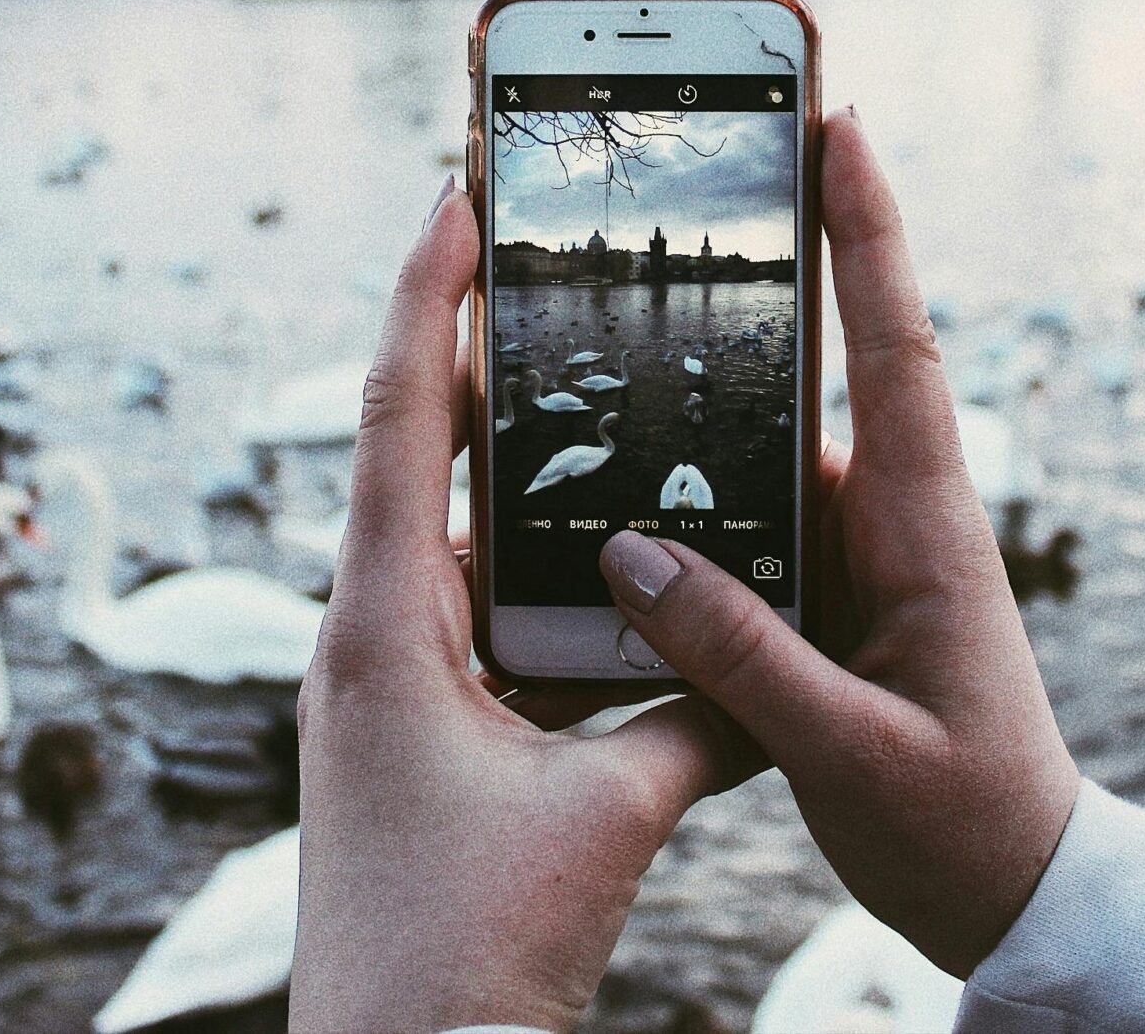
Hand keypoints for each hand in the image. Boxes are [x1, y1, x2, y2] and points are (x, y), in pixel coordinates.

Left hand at [293, 177, 739, 1033]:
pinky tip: (613, 571)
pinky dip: (542, 582)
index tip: (459, 193)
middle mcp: (368, 643)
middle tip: (537, 261)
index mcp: (382, 630)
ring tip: (593, 390)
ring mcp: (386, 693)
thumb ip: (695, 718)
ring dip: (518, 475)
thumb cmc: (466, 950)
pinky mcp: (419, 741)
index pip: (396, 416)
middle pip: (420, 458)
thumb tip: (776, 661)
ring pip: (457, 544)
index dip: (425, 293)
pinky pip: (482, 624)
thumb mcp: (607, 817)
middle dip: (478, 357)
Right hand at [597, 108, 1078, 977]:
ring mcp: (861, 554)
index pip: (898, 350)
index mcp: (928, 531)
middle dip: (774, 262)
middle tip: (711, 162)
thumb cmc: (966, 825)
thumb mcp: (853, 754)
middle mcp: (894, 519)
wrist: (1018, 893)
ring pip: (767, 451)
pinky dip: (693, 499)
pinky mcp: (828, 595)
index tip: (840, 125)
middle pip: (825, 366)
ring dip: (705, 396)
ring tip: (611, 325)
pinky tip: (616, 504)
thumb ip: (744, 659)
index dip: (869, 234)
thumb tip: (636, 561)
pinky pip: (750, 524)